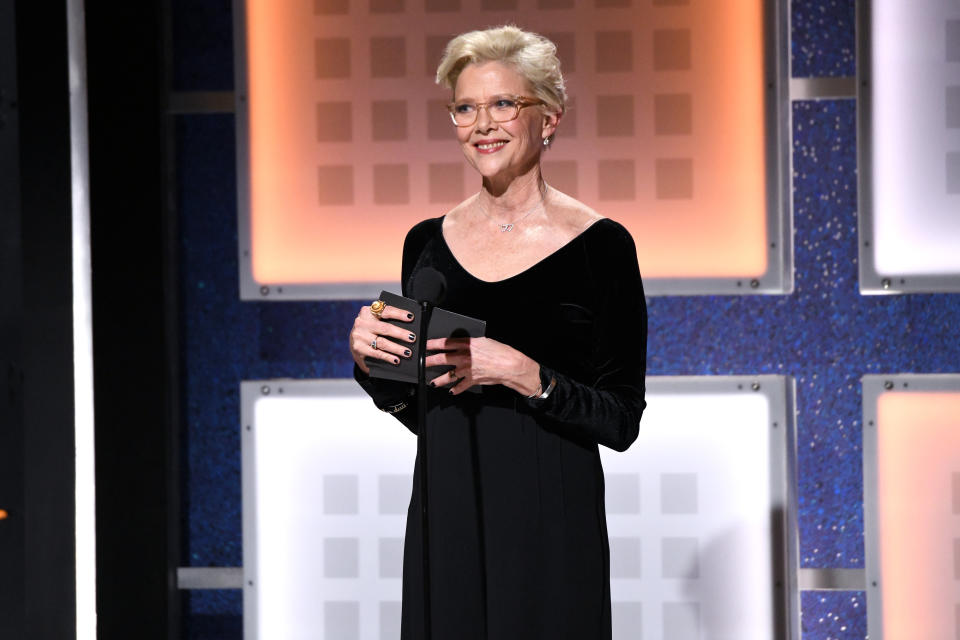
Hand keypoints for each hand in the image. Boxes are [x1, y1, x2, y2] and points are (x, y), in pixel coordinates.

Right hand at [349, 302, 417, 373]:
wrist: (355, 342)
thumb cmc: (370, 329)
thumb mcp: (375, 320)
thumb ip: (389, 319)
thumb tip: (410, 323)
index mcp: (368, 311)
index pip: (386, 311)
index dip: (399, 314)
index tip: (410, 317)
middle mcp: (362, 322)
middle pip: (385, 328)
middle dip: (401, 334)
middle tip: (412, 338)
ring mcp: (359, 336)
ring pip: (382, 342)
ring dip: (397, 348)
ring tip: (408, 352)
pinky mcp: (359, 348)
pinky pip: (377, 353)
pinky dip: (388, 357)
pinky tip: (396, 359)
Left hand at [425, 336, 539, 395]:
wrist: (510, 366)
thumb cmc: (500, 351)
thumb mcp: (484, 341)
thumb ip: (470, 343)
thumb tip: (463, 345)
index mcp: (466, 344)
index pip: (445, 343)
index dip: (432, 344)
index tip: (424, 345)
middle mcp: (464, 357)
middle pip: (441, 359)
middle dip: (428, 361)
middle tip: (421, 363)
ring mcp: (466, 370)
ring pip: (447, 376)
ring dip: (438, 380)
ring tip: (432, 383)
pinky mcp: (472, 380)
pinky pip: (460, 387)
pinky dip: (455, 390)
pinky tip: (451, 392)